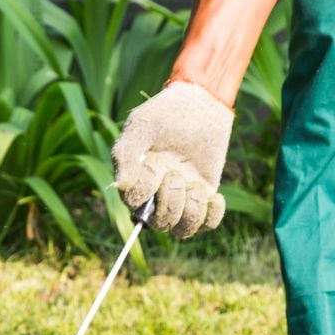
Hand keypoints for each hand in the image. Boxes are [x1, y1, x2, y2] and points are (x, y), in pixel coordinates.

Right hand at [111, 81, 232, 237]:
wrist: (200, 103)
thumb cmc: (165, 113)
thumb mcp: (141, 126)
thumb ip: (126, 154)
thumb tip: (120, 187)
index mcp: (137, 182)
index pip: (135, 206)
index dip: (144, 190)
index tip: (152, 164)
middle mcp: (157, 197)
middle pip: (160, 224)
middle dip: (170, 200)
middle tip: (176, 172)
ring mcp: (182, 199)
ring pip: (183, 230)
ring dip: (192, 211)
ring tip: (196, 186)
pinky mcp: (204, 198)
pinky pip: (208, 225)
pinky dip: (212, 215)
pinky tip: (214, 195)